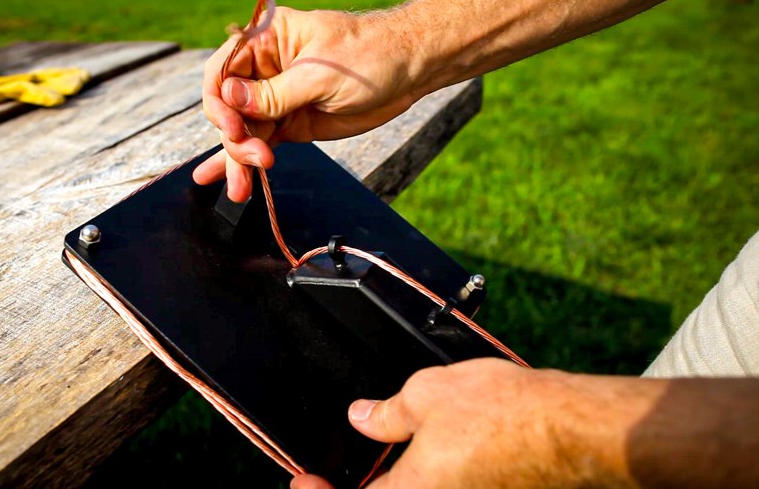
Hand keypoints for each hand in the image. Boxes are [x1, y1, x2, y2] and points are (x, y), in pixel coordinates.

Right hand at [195, 6, 420, 201]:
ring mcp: (276, 99)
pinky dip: (248, 164)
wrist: (408, 70)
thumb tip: (231, 98)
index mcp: (266, 41)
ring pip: (243, 132)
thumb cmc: (370, 54)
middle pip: (229, 108)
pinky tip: (235, 183)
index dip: (220, 103)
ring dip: (239, 160)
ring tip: (242, 190)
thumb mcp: (320, 75)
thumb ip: (274, 93)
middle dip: (236, 138)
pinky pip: (260, 143)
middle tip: (257, 159)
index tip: (234, 128)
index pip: (222, 71)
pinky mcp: (290, 123)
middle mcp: (264, 70)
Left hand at [292, 358, 657, 488]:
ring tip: (379, 461)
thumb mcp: (426, 395)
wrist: (570, 429)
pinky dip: (423, 481)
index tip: (303, 481)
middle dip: (360, 488)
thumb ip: (385, 413)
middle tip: (336, 476)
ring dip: (392, 485)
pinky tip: (422, 456)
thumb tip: (361, 417)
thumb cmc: (504, 413)